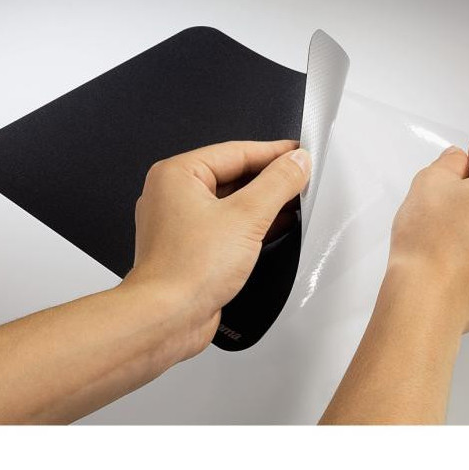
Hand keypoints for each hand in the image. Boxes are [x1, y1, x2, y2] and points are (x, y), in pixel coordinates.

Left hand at [126, 139, 311, 356]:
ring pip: (230, 202)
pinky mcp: (191, 249)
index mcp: (176, 175)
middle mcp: (173, 196)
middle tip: (302, 177)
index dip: (273, 152)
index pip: (235, 151)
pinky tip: (276, 228)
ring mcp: (180, 224)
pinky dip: (251, 225)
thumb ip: (277, 184)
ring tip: (295, 200)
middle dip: (270, 179)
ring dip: (263, 203)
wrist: (166, 318)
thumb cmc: (185, 270)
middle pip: (233, 175)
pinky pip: (226, 226)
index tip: (299, 154)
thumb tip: (295, 163)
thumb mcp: (246, 217)